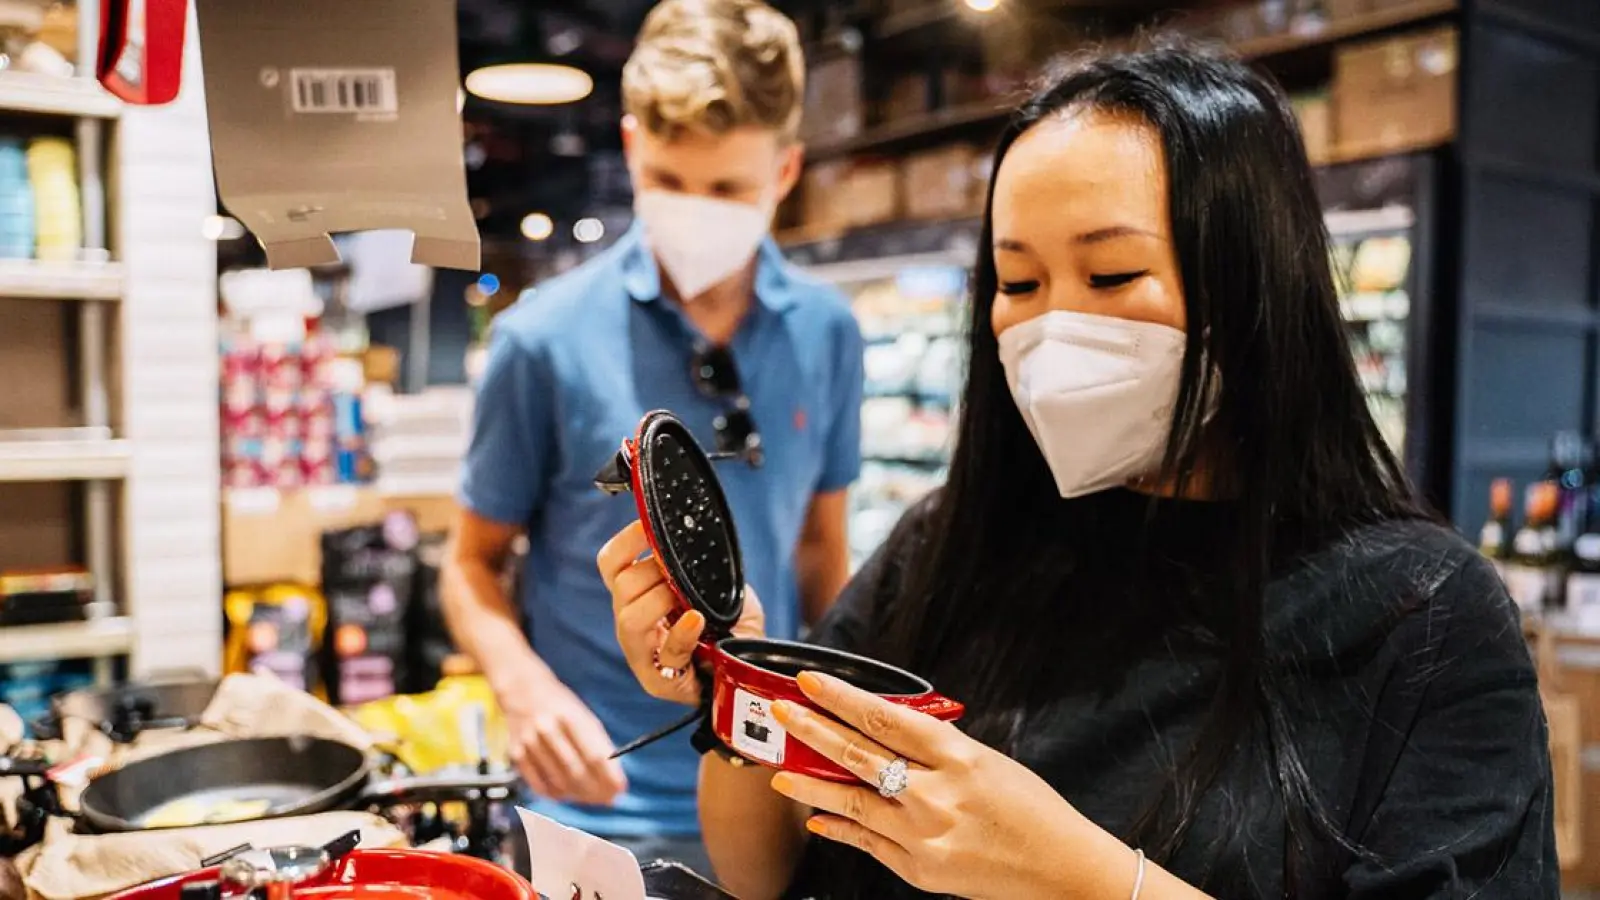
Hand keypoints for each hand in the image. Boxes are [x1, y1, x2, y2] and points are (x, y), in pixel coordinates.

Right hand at [493, 659, 627, 805]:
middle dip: (597, 790)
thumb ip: (597, 744)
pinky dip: (556, 795)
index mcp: (571, 716)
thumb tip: (612, 777)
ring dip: (580, 795)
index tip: (620, 789)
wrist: (522, 691)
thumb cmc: (561, 705)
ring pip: (559, 781)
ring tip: (593, 798)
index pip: (594, 754)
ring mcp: (530, 743)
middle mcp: (548, 730)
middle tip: (609, 799)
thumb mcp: (584, 715)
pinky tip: (569, 795)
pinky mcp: (516, 754)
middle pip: (576, 771)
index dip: (609, 776)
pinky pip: (539, 785)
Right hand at [598, 520, 765, 705]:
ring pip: (630, 619)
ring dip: (661, 600)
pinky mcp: (660, 682)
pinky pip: (666, 654)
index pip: (611, 563)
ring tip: (686, 601)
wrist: (749, 665)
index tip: (649, 526)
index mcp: (637, 595)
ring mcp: (642, 655)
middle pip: (621, 586)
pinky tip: (697, 621)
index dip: (626, 541)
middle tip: (681, 573)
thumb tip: (695, 533)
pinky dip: (682, 634)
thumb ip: (702, 563)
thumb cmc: (730, 624)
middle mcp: (631, 623)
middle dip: (653, 571)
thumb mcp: (717, 583)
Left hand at [768, 672, 1137, 899]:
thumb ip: (938, 748)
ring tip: (779, 771)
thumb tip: (888, 729)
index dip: (841, 698)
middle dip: (812, 730)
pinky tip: (818, 817)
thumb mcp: (989, 762)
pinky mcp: (920, 870)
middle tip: (782, 712)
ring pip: (852, 802)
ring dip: (810, 784)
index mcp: (957, 757)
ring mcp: (924, 835)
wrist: (1062, 869)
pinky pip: (867, 843)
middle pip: (858, 755)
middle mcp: (935, 794)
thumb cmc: (1032, 810)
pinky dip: (840, 827)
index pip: (884, 719)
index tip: (811, 682)